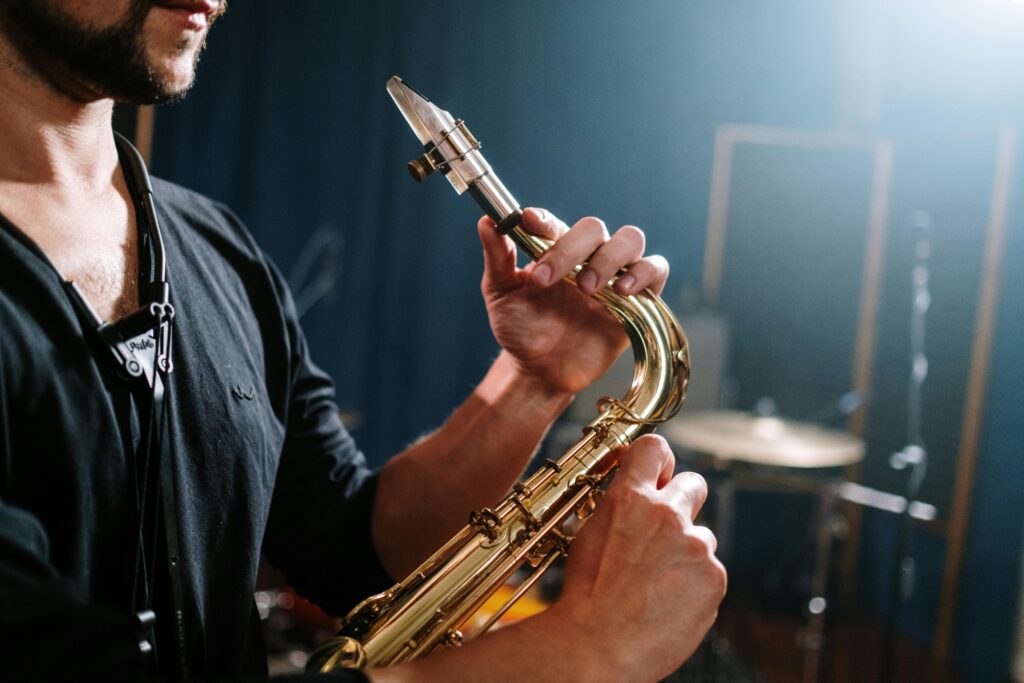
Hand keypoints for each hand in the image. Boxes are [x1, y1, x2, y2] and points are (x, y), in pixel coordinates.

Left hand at [477, 208, 668, 394]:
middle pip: (594, 228)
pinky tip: (622, 291)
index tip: (527, 221)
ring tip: (588, 288)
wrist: (541, 371)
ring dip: (610, 257)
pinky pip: (656, 270)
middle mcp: (586, 256)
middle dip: (571, 247)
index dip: (543, 219)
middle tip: (548, 278)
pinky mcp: (638, 299)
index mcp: (553, 249)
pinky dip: (644, 272)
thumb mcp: (501, 295)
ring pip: (630, 240)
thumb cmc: (521, 329)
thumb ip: (497, 259)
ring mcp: (614, 275)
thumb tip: (486, 221)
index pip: (553, 222)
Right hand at [552, 435, 726, 680]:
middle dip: (683, 501)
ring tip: (657, 586)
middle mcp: (666, 514)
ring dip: (686, 554)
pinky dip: (694, 588)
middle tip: (667, 529)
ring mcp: (694, 544)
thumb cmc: (586, 597)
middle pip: (693, 484)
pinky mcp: (714, 577)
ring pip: (701, 538)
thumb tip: (633, 500)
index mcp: (629, 499)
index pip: (654, 449)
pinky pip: (709, 574)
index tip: (659, 473)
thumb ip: (619, 510)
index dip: (659, 460)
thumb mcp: (589, 535)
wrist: (598, 644)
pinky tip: (669, 606)